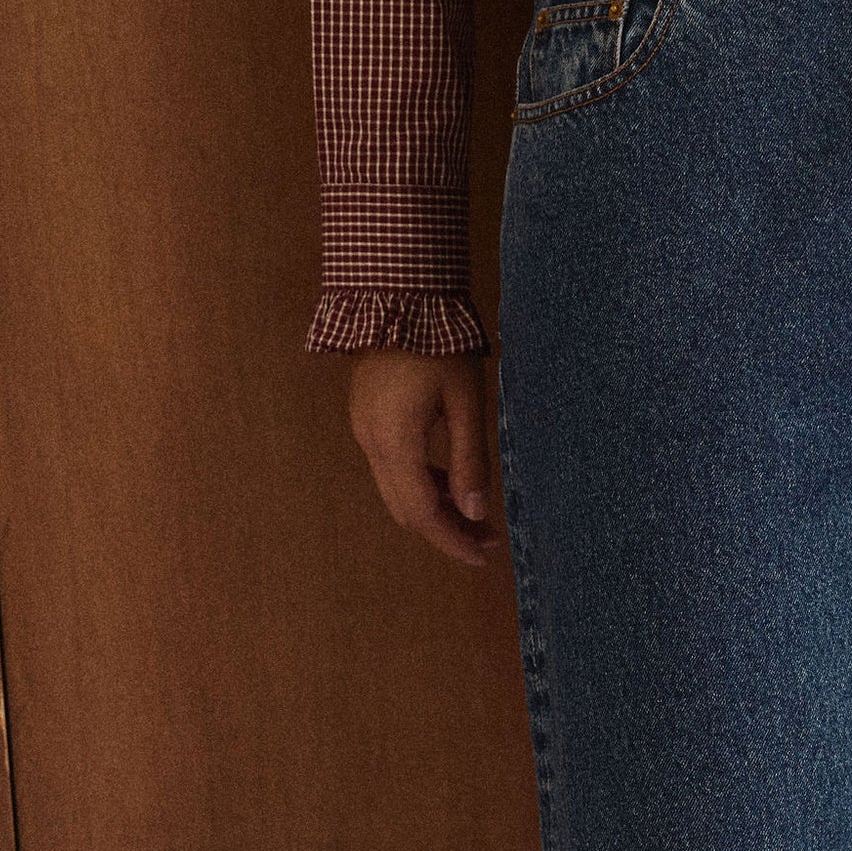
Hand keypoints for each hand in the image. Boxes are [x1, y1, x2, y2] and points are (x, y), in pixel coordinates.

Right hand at [346, 348, 495, 568]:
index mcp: (394, 441)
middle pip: (405, 509)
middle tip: (487, 537)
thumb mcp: (466, 402)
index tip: (482, 557)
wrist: (398, 293)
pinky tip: (450, 479)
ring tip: (475, 511)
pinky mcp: (367, 419)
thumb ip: (470, 460)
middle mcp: (371, 442)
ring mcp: (364, 430)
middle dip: (446, 530)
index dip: (452, 541)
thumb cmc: (439, 341)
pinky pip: (391, 468)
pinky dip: (420, 483)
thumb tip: (475, 512)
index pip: (422, 513)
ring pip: (396, 491)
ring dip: (433, 507)